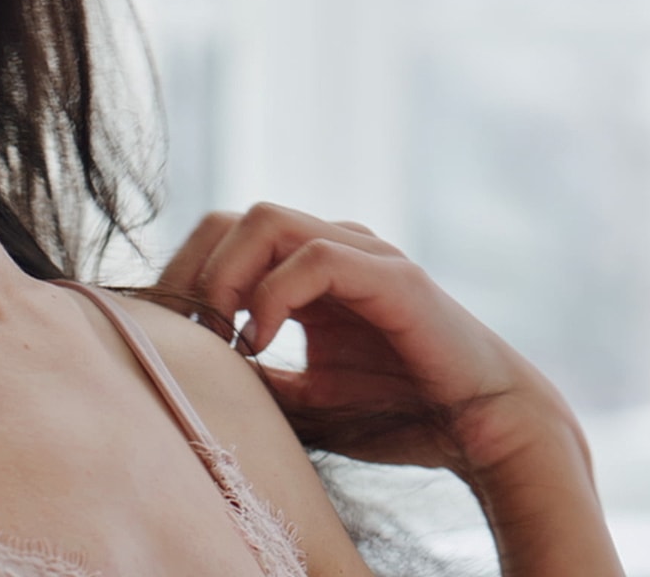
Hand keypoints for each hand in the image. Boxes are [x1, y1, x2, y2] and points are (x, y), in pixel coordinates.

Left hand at [151, 203, 583, 481]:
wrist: (485, 430)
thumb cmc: (399, 416)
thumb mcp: (303, 402)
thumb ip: (253, 381)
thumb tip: (187, 373)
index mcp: (306, 272)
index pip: (221, 239)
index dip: (181, 277)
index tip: (164, 332)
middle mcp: (331, 249)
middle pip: (230, 218)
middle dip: (192, 270)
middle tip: (184, 332)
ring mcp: (362, 254)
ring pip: (265, 220)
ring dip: (226, 275)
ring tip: (220, 334)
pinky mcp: (391, 275)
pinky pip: (314, 256)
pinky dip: (273, 295)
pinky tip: (261, 343)